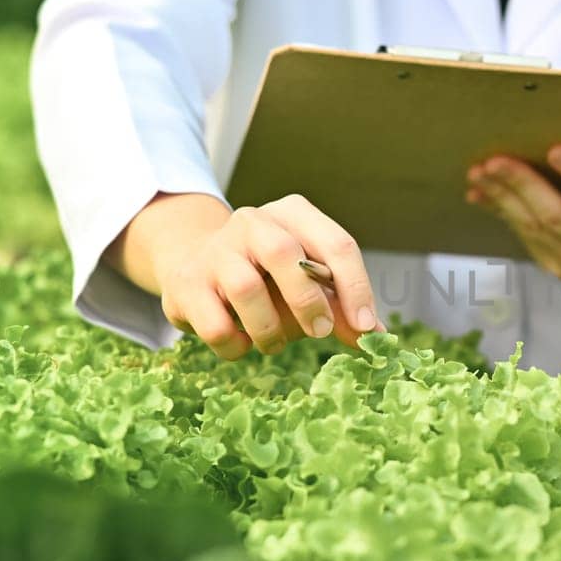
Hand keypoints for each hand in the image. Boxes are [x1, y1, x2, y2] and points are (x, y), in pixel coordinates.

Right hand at [112, 193, 381, 359]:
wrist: (194, 262)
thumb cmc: (266, 275)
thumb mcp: (307, 281)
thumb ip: (339, 306)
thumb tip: (374, 336)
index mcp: (294, 215)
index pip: (336, 243)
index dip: (356, 287)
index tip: (364, 327)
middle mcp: (253, 222)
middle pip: (284, 254)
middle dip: (308, 300)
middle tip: (319, 332)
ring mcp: (215, 249)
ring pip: (246, 289)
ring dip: (269, 330)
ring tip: (274, 341)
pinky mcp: (186, 282)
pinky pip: (216, 324)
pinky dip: (236, 345)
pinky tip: (241, 342)